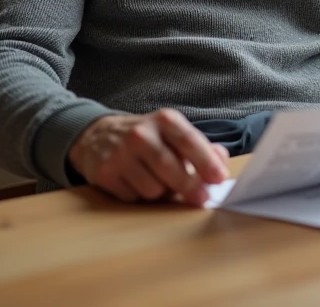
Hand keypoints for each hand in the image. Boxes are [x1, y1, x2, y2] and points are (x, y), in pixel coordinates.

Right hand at [67, 110, 230, 204]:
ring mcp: (120, 154)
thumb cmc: (147, 137)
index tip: (219, 179)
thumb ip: (201, 147)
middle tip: (201, 198)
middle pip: (170, 168)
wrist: (98, 135)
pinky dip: (140, 197)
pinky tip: (137, 184)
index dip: (206, 162)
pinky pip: (133, 197)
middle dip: (190, 187)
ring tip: (160, 182)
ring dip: (162, 193)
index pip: (189, 141)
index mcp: (164, 120)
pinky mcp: (104, 173)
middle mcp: (141, 134)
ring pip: (153, 188)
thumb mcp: (173, 133)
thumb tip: (221, 162)